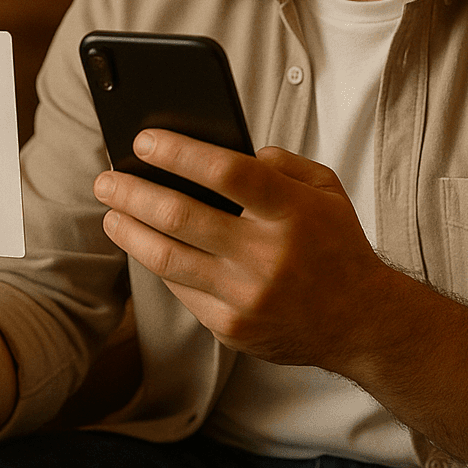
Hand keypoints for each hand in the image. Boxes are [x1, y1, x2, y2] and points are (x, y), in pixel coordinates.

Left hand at [93, 130, 394, 370]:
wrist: (360, 323)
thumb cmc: (337, 245)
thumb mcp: (326, 190)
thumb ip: (282, 163)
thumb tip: (227, 152)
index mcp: (292, 211)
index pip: (225, 172)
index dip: (178, 153)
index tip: (142, 140)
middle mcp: (267, 255)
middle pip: (181, 216)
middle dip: (133, 193)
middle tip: (106, 179)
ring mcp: (247, 296)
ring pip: (168, 259)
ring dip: (130, 231)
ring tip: (111, 213)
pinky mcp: (232, 327)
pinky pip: (182, 290)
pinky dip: (159, 264)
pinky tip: (145, 246)